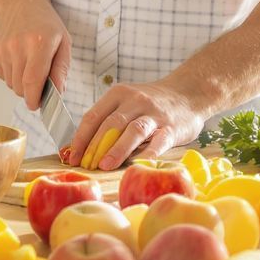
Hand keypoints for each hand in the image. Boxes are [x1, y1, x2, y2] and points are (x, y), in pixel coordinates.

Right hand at [0, 0, 70, 111]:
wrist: (18, 1)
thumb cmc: (46, 23)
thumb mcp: (64, 41)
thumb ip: (62, 69)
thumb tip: (58, 94)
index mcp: (38, 43)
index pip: (32, 82)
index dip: (35, 99)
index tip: (38, 105)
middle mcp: (16, 46)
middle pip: (20, 88)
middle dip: (30, 92)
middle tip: (39, 82)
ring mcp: (1, 49)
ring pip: (10, 84)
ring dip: (21, 83)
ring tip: (28, 64)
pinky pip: (2, 76)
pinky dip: (11, 74)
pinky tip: (18, 58)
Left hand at [67, 80, 204, 170]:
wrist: (188, 93)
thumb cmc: (149, 105)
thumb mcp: (126, 104)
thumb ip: (107, 121)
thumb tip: (78, 149)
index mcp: (118, 94)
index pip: (93, 116)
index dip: (81, 137)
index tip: (71, 157)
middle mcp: (135, 100)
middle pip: (111, 123)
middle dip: (95, 146)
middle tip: (85, 165)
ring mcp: (154, 114)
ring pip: (133, 130)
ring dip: (117, 149)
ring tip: (104, 165)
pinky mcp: (172, 127)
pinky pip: (159, 141)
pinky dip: (148, 153)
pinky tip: (137, 164)